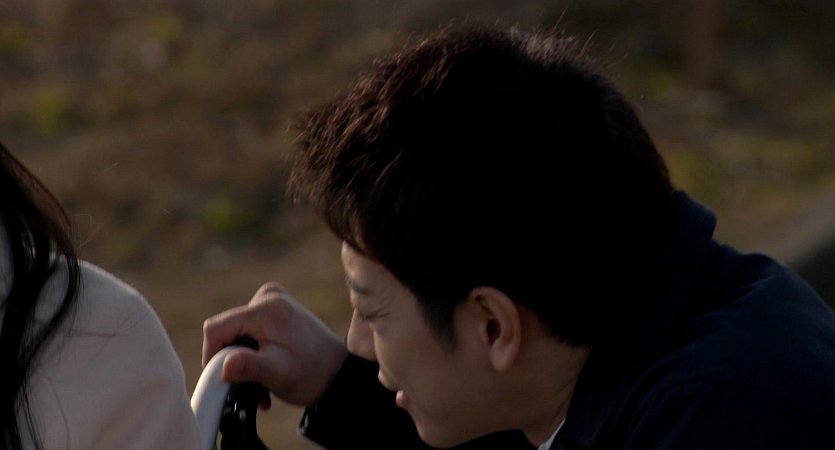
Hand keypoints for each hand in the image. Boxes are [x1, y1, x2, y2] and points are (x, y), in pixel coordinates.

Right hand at [202, 282, 347, 405]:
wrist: (337, 373)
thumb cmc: (310, 373)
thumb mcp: (278, 373)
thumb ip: (249, 367)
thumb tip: (223, 366)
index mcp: (265, 308)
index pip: (216, 328)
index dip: (212, 355)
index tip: (223, 378)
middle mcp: (268, 296)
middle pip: (226, 330)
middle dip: (231, 359)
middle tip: (247, 383)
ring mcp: (273, 300)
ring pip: (236, 332)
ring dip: (243, 358)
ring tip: (261, 379)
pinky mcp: (275, 309)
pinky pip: (249, 329)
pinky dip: (253, 350)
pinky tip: (266, 367)